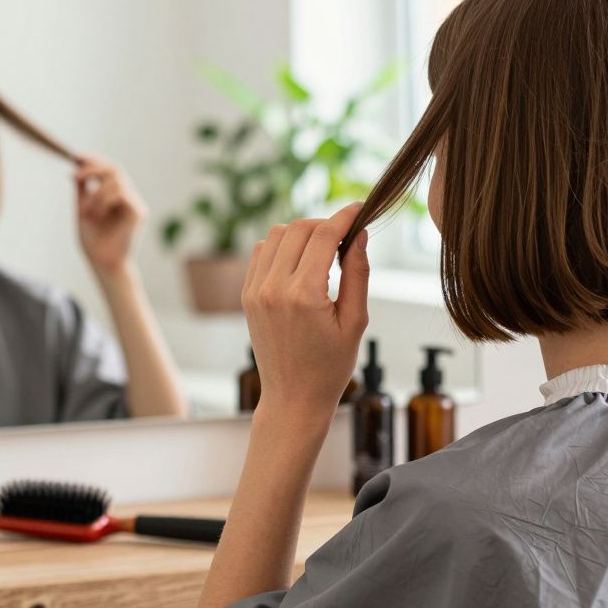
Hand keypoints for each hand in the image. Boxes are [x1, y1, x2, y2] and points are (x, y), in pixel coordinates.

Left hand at [74, 154, 145, 274]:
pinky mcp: (139, 212)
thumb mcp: (82, 210)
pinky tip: (98, 215)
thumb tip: (75, 171)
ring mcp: (135, 204)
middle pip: (114, 169)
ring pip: (116, 180)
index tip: (74, 156)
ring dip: (95, 193)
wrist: (102, 263)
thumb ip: (82, 191)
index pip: (107, 170)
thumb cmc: (93, 242)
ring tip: (86, 212)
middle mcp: (128, 197)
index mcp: (115, 196)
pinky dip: (104, 201)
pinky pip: (122, 193)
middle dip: (93, 168)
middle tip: (75, 176)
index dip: (93, 160)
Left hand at [242, 203, 370, 416]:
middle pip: (299, 229)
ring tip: (324, 253)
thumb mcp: (355, 322)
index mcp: (304, 296)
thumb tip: (361, 235)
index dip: (345, 216)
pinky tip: (301, 264)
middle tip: (346, 238)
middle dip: (325, 224)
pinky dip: (282, 247)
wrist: (293, 398)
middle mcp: (274, 289)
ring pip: (277, 235)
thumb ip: (358, 273)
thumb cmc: (330, 367)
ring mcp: (255, 291)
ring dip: (302, 234)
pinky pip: (262, 252)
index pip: (324, 236)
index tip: (360, 209)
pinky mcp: (247, 296)